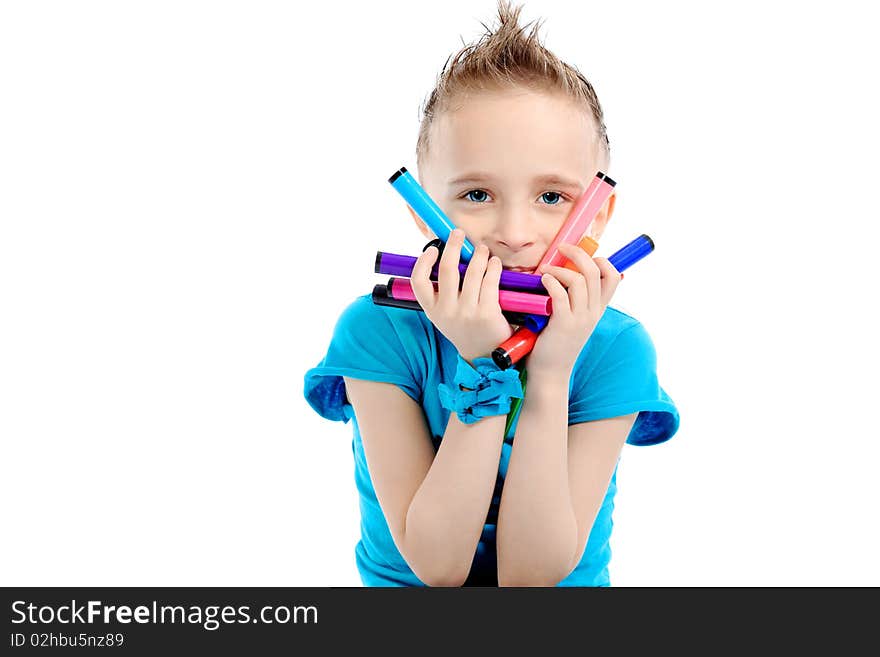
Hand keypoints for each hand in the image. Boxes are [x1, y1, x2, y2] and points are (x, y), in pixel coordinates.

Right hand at [410, 229, 513, 362]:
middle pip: (447, 269)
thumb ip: (443, 292)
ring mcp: (467, 312)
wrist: (484, 357)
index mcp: (432, 310)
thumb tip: (448, 257)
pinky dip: (492, 267)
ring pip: (472, 272)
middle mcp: (447, 311)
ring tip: (482, 249)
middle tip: (458, 234)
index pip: (418, 281)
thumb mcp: (445, 315)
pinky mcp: (486, 313)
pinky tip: (494, 263)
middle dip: (453, 246)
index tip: (433, 249)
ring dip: (478, 255)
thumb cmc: (465, 328)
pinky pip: (489, 282)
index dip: (423, 261)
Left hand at [525, 242, 621, 376]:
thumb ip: (575, 301)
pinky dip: (551, 282)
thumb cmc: (557, 343)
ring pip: (579, 280)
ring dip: (560, 268)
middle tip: (562, 247)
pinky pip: (561, 294)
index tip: (584, 256)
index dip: (602, 260)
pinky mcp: (563, 324)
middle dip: (579, 253)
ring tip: (545, 270)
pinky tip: (542, 280)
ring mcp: (580, 318)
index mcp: (597, 309)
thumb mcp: (574, 321)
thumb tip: (565, 275)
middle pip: (596, 271)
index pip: (614, 277)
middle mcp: (593, 312)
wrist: (551, 372)